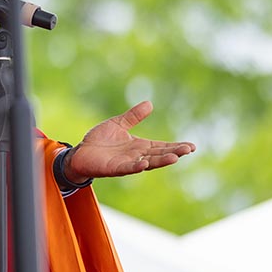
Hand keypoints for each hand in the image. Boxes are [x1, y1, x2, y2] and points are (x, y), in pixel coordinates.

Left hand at [65, 101, 195, 182]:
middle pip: (159, 155)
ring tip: (175, 157)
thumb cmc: (99, 140)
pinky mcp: (114, 168)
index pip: (161, 147)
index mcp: (139, 146)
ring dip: (160, 161)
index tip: (191, 146)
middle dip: (173, 152)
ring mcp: (126, 163)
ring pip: (147, 163)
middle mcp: (136, 156)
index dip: (175, 146)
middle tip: (188, 149)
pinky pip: (127, 168)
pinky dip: (136, 166)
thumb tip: (149, 103)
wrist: (80, 152)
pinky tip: (144, 164)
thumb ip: (133, 116)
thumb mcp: (118, 124)